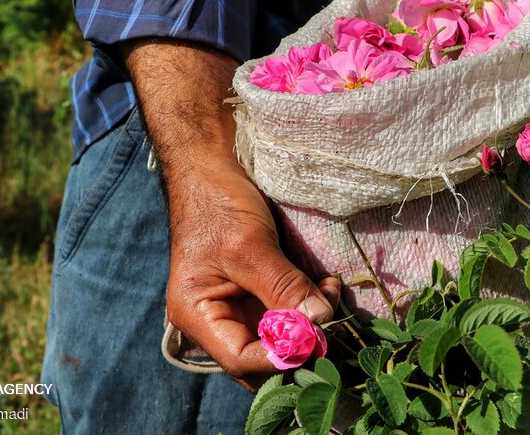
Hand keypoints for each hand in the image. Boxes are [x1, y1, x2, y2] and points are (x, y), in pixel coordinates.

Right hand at [166, 167, 340, 389]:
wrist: (211, 171)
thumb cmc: (218, 204)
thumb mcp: (250, 245)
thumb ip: (284, 286)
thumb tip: (320, 321)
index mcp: (197, 314)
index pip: (240, 359)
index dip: (281, 356)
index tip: (318, 335)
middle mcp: (215, 320)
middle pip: (259, 358)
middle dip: (299, 344)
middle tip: (332, 317)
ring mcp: (236, 309)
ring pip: (277, 340)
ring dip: (308, 324)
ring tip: (330, 294)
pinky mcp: (255, 295)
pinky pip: (284, 316)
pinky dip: (308, 308)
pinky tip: (326, 287)